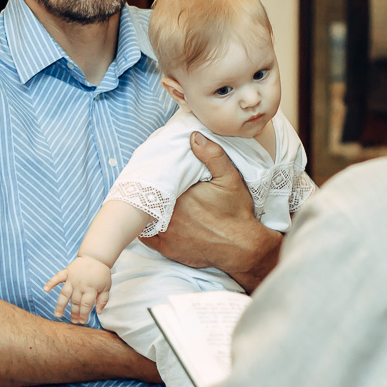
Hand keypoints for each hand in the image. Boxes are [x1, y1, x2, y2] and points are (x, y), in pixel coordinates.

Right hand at [44, 256, 110, 324]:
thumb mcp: (106, 287)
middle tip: (73, 321)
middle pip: (75, 302)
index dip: (83, 315)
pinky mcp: (67, 272)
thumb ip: (103, 300)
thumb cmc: (102, 273)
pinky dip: (51, 282)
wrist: (96, 257)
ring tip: (57, 315)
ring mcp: (72, 279)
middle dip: (74, 313)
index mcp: (91, 289)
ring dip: (60, 305)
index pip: (85, 305)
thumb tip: (98, 312)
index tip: (82, 322)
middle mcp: (80, 285)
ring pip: (64, 294)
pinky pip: (57, 277)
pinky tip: (45, 289)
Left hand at [142, 132, 281, 290]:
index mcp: (180, 195)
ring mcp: (166, 234)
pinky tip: (150, 220)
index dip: (155, 176)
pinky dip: (146, 229)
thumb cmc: (236, 212)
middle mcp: (169, 215)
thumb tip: (194, 136)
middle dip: (150, 192)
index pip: (157, 181)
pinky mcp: (167, 250)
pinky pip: (147, 237)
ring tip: (148, 201)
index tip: (156, 171)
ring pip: (144, 218)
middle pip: (150, 198)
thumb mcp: (230, 178)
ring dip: (145, 210)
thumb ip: (213, 155)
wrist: (242, 247)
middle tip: (151, 185)